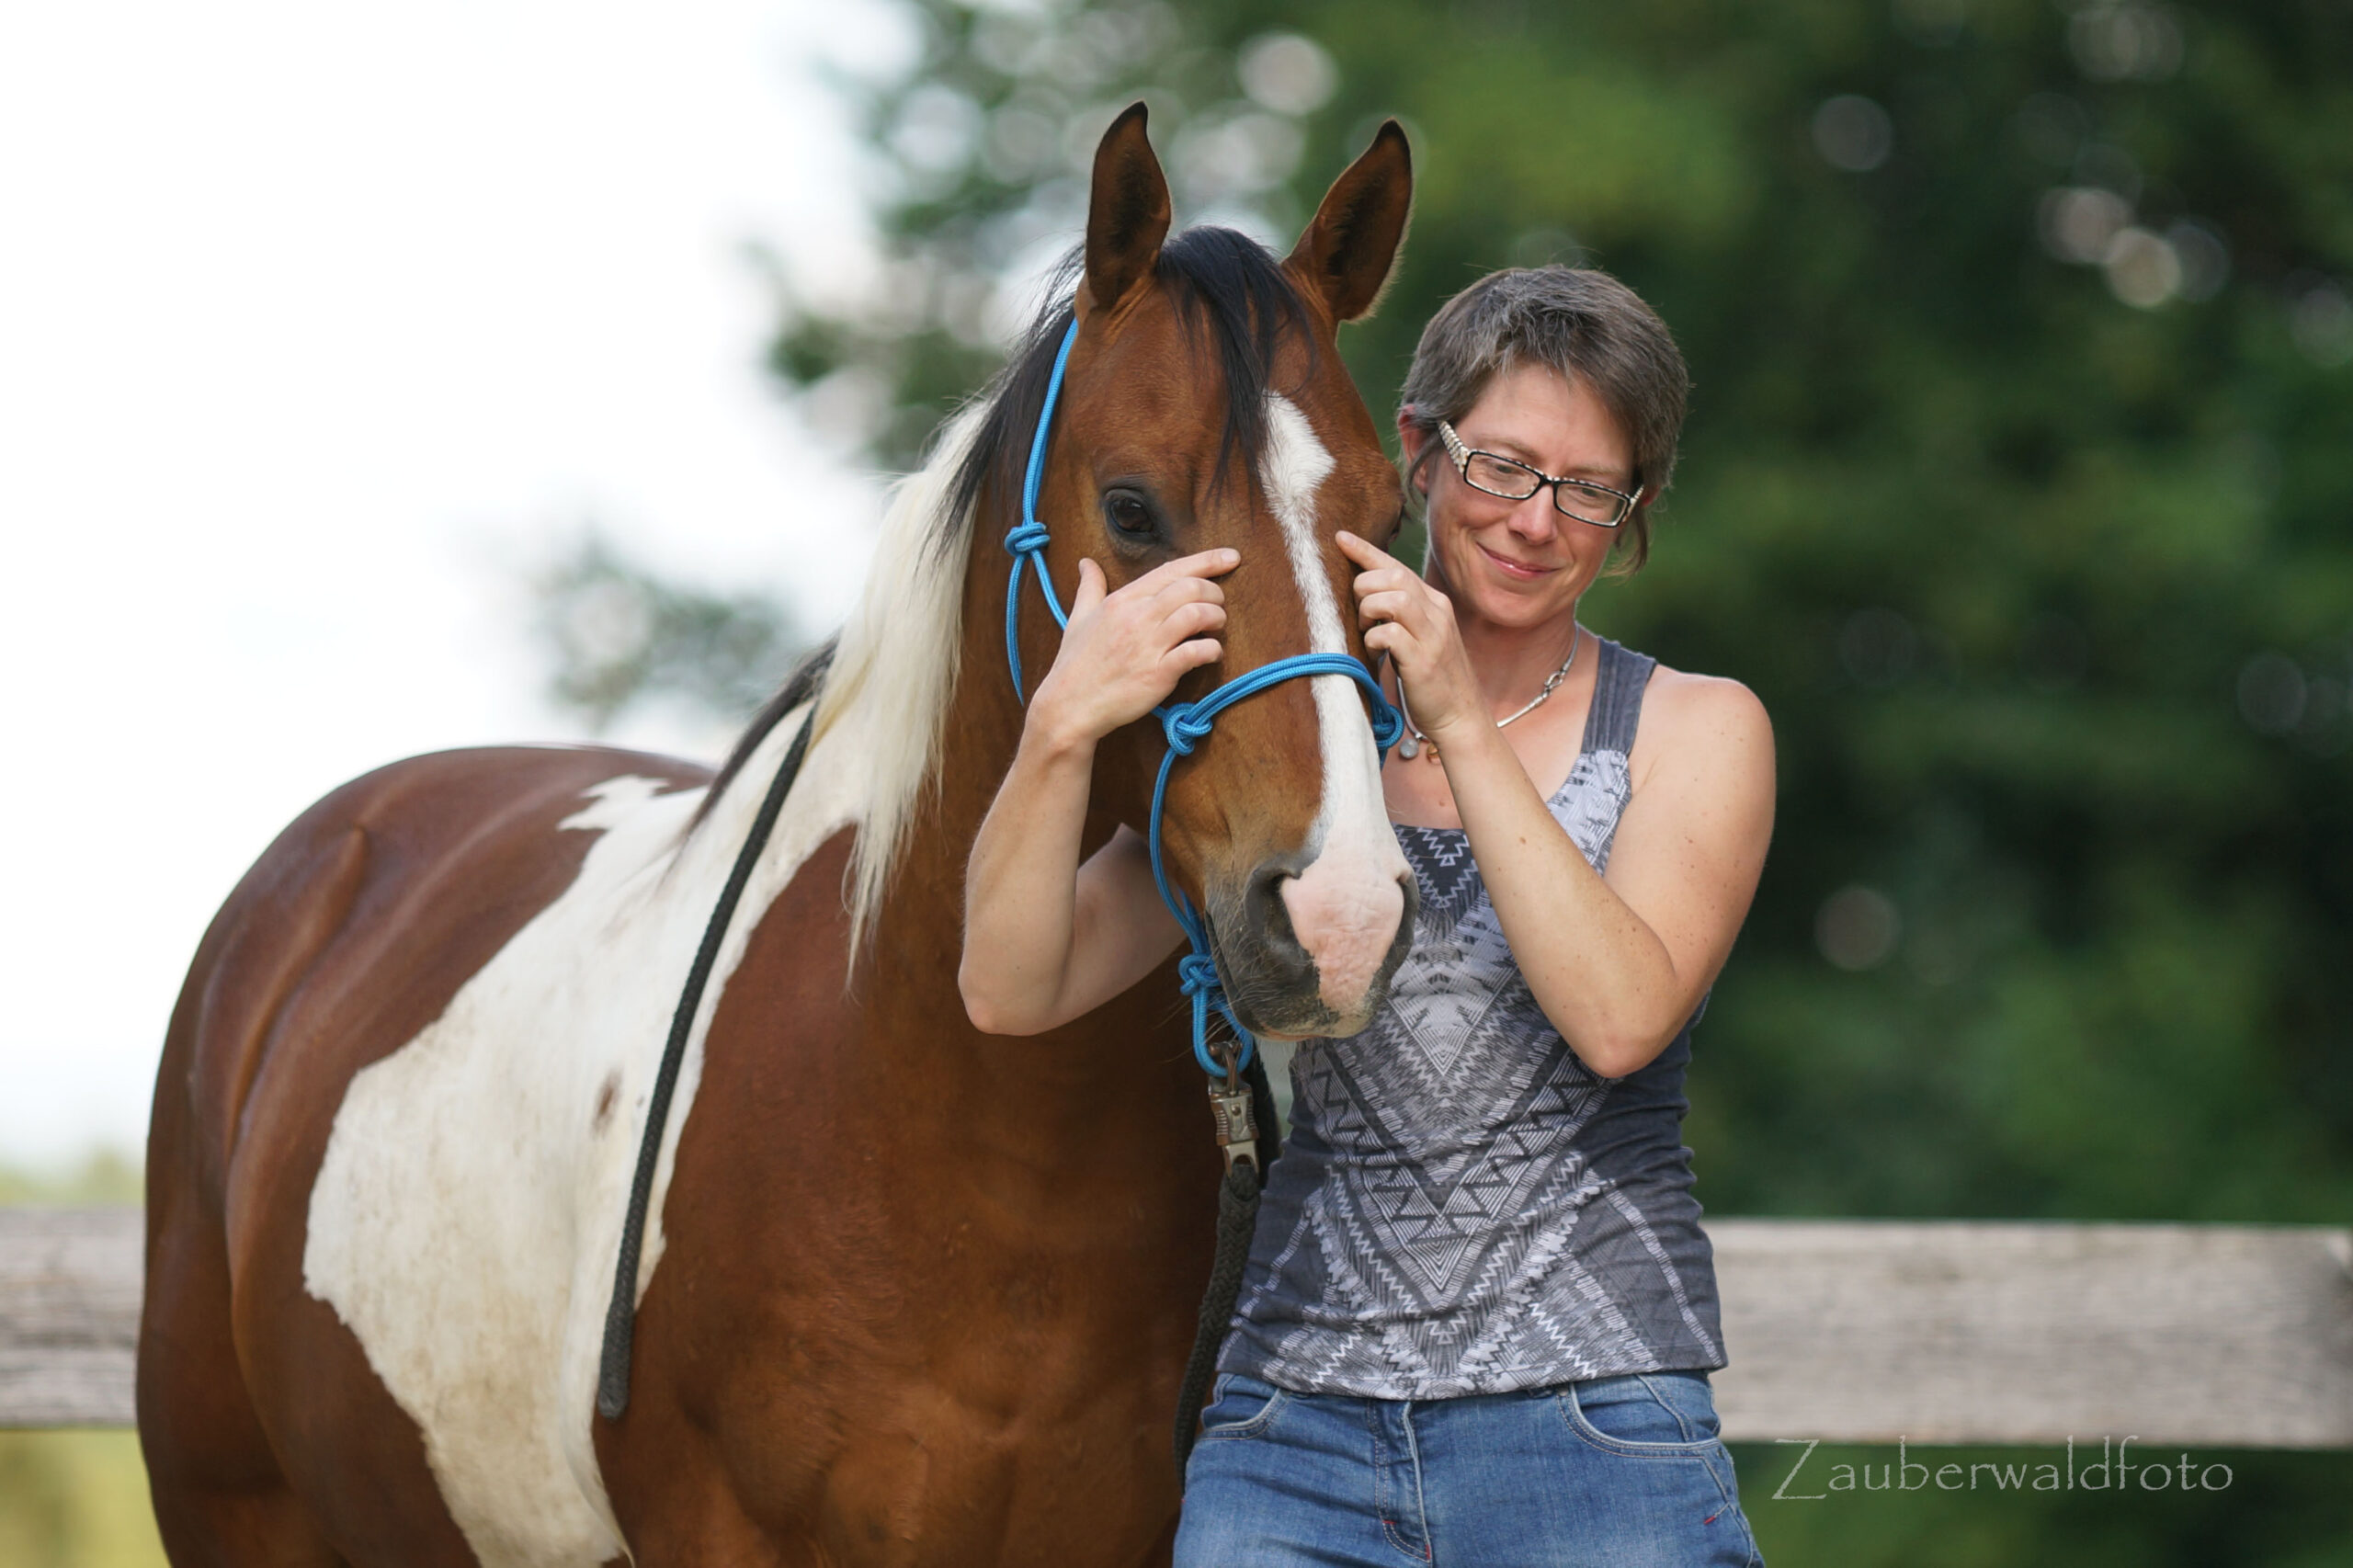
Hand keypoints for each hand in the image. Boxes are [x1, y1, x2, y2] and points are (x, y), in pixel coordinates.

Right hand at [1030, 549, 1236, 746]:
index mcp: (1123, 599)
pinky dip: (1212, 650)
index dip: (1207, 560)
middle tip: (1218, 605)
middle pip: (1191, 588)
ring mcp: (1148, 645)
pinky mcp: (1158, 673)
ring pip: (1197, 615)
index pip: (1172, 570)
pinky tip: (1212, 653)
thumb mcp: (1078, 618)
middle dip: (1215, 592)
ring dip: (1216, 618)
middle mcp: (1137, 617)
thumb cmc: (1075, 664)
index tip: (1231, 556)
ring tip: (1216, 627)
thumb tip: (1086, 563)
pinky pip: (1196, 652)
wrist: (1069, 706)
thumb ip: (1089, 587)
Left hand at [1335, 530, 1482, 740]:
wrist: (1460, 716)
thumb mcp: (1419, 637)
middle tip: (1359, 613)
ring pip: (1394, 598)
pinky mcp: (1424, 661)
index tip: (1340, 538)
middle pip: (1393, 575)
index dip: (1366, 551)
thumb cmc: (1431, 679)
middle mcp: (1437, 613)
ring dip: (1369, 610)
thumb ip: (1399, 616)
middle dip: (1364, 586)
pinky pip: (1390, 634)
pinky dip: (1374, 638)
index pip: (1397, 567)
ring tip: (1366, 630)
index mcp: (1434, 603)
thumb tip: (1363, 597)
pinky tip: (1375, 651)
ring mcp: (1433, 636)